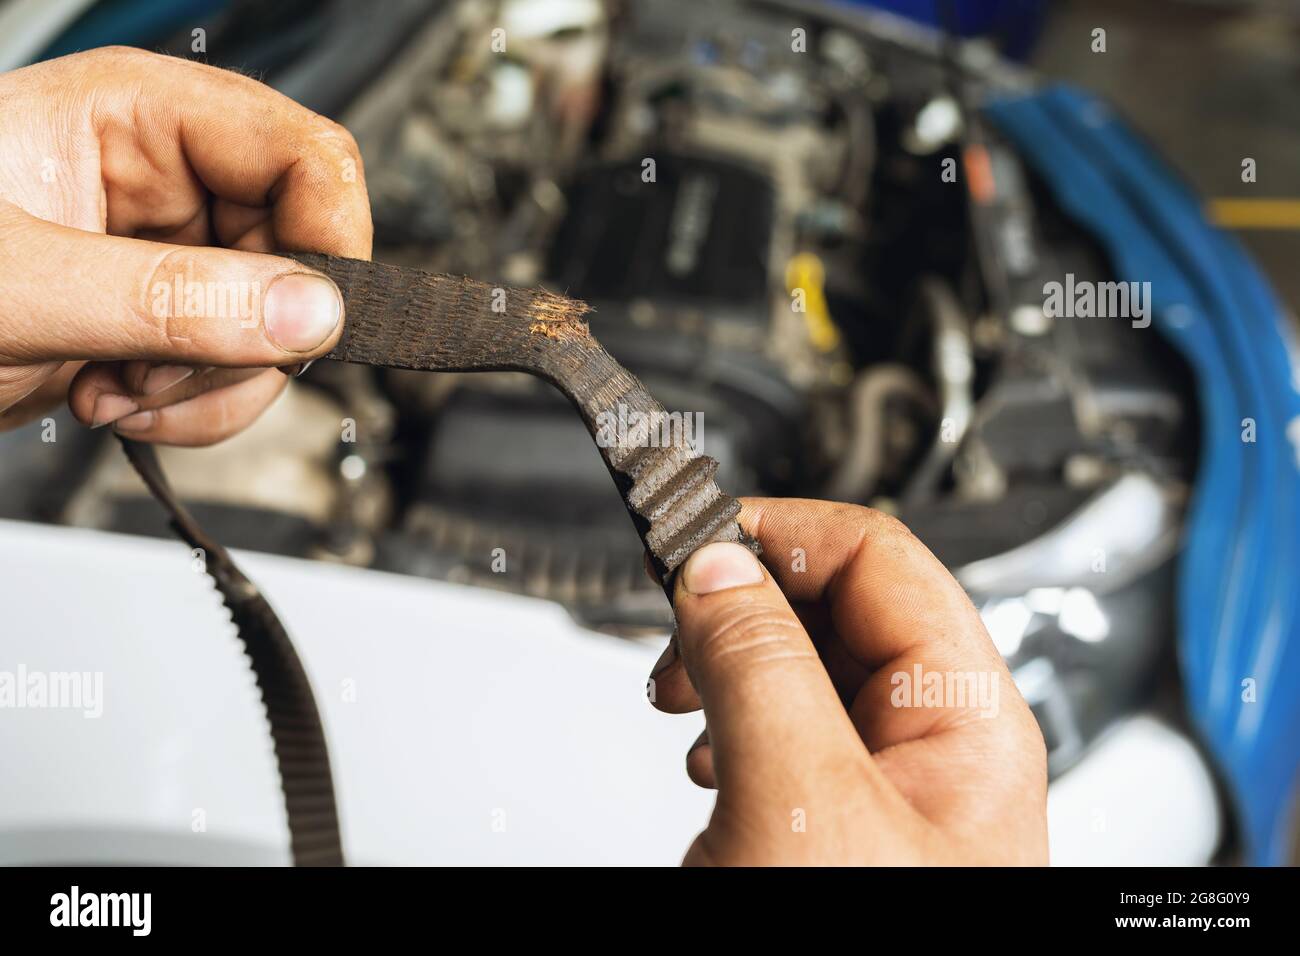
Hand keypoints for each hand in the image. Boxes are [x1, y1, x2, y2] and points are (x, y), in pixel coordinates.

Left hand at [0, 47, 371, 441]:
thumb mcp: (18, 287)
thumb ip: (170, 300)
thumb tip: (310, 311)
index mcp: (132, 115)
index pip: (301, 152)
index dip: (330, 234)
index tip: (313, 316)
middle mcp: (162, 177)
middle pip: (302, 251)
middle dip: (251, 335)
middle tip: (176, 368)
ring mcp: (164, 254)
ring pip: (279, 324)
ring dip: (217, 383)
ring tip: (124, 391)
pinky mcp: (159, 320)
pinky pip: (237, 368)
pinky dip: (197, 406)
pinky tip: (121, 401)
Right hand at [648, 498, 1047, 864]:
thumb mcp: (801, 801)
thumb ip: (761, 670)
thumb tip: (720, 568)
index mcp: (967, 725)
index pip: (880, 558)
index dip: (783, 532)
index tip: (695, 537)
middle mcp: (936, 750)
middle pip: (838, 606)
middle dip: (744, 601)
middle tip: (676, 626)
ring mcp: (885, 792)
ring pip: (804, 669)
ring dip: (729, 661)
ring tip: (681, 695)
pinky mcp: (832, 825)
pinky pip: (784, 734)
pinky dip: (729, 721)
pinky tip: (705, 754)